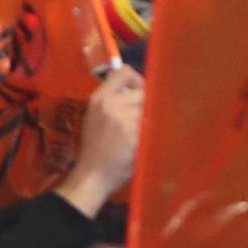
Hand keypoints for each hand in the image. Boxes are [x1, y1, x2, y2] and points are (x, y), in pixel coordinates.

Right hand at [60, 66, 144, 214]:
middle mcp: (111, 104)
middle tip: (142, 120)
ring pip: (151, 109)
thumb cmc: (96, 148)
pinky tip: (145, 142)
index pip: (123, 72)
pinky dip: (154, 133)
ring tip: (142, 133)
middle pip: (144, 91)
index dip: (136, 80)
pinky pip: (154, 126)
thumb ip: (113, 101)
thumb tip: (138, 89)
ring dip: (151, 120)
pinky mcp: (136, 134)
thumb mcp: (96, 117)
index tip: (140, 91)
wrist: (93, 175)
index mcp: (99, 98)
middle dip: (147, 105)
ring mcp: (124, 119)